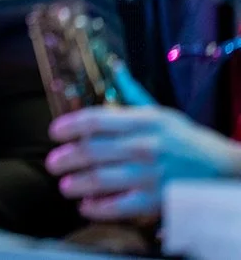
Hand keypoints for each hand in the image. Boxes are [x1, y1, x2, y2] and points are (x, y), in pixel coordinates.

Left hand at [47, 62, 240, 221]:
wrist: (221, 167)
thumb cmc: (184, 138)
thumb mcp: (160, 112)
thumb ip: (132, 93)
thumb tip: (114, 66)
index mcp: (143, 121)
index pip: (96, 120)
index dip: (69, 126)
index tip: (54, 132)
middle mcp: (144, 146)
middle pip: (92, 150)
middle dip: (66, 158)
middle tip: (52, 163)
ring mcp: (150, 174)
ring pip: (101, 179)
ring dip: (77, 183)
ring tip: (64, 185)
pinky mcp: (157, 199)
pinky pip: (121, 206)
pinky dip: (99, 208)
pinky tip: (86, 206)